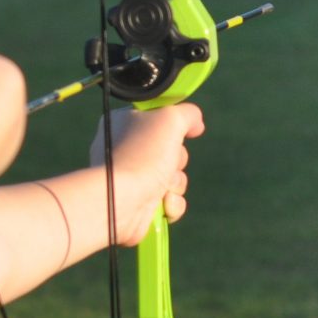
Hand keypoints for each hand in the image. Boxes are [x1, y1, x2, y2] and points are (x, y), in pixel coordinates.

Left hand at [88, 103, 205, 246]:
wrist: (122, 201)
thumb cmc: (142, 155)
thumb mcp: (170, 119)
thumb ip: (187, 114)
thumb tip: (196, 124)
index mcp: (122, 122)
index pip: (156, 116)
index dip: (174, 124)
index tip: (186, 130)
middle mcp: (124, 148)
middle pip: (170, 149)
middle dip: (178, 159)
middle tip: (169, 161)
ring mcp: (130, 177)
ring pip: (172, 176)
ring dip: (176, 183)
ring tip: (163, 187)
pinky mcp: (138, 202)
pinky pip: (168, 200)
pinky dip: (171, 203)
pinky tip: (164, 204)